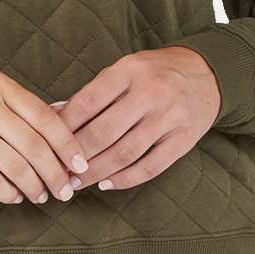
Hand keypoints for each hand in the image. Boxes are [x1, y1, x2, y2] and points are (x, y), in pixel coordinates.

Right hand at [0, 70, 89, 205]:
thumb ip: (21, 107)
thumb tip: (64, 132)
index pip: (45, 117)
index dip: (67, 145)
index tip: (81, 165)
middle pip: (33, 145)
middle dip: (55, 173)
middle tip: (65, 191)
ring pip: (13, 165)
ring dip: (33, 186)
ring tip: (40, 196)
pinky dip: (7, 192)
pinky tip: (15, 195)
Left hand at [48, 48, 220, 192]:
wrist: (207, 73)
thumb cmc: (154, 72)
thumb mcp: (124, 70)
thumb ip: (94, 92)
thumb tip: (54, 114)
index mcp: (130, 70)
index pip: (88, 102)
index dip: (64, 127)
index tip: (47, 143)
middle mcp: (151, 92)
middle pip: (104, 131)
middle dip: (77, 156)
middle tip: (58, 171)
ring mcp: (170, 117)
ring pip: (125, 153)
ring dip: (97, 172)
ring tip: (77, 182)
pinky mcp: (185, 138)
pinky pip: (152, 166)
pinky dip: (126, 179)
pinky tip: (107, 183)